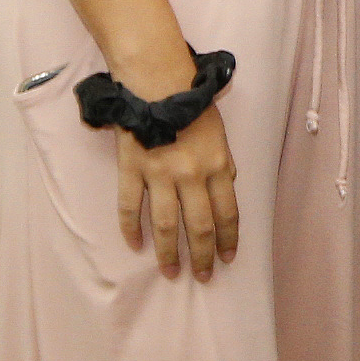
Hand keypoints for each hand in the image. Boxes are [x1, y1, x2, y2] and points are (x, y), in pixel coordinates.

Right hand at [115, 101, 240, 278]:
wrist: (157, 83)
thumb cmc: (192, 106)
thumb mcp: (221, 136)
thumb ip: (223, 166)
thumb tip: (225, 192)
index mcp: (217, 166)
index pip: (227, 213)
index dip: (228, 239)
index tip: (228, 259)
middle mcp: (191, 176)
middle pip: (200, 226)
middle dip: (203, 255)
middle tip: (203, 277)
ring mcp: (159, 175)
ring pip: (166, 224)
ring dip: (170, 252)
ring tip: (171, 273)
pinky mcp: (132, 170)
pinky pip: (131, 206)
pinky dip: (132, 229)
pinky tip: (136, 246)